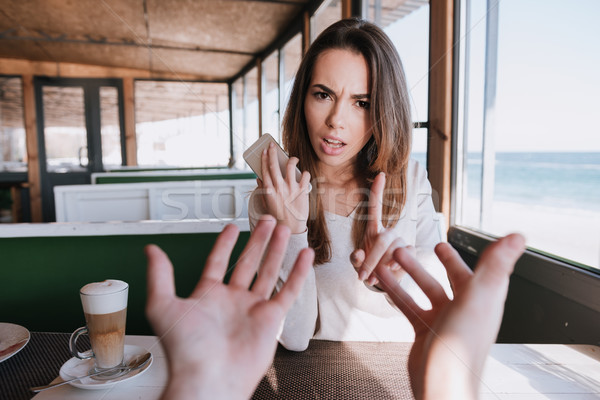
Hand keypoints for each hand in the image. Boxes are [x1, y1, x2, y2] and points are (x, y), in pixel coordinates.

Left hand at [145, 216, 313, 399]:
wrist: (209, 378)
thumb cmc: (185, 350)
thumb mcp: (163, 306)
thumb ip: (159, 276)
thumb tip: (151, 250)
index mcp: (208, 296)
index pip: (218, 262)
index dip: (225, 244)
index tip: (232, 228)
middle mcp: (232, 301)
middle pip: (248, 263)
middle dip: (257, 241)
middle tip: (266, 221)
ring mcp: (253, 309)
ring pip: (268, 272)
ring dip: (276, 250)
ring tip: (283, 230)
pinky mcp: (271, 319)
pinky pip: (288, 291)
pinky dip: (298, 273)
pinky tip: (304, 256)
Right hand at [257, 142, 310, 233]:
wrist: (291, 229)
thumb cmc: (278, 217)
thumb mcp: (266, 204)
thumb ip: (262, 190)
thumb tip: (259, 178)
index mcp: (268, 190)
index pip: (264, 170)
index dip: (263, 158)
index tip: (264, 151)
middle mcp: (279, 187)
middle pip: (274, 165)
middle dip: (272, 153)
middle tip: (272, 146)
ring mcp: (291, 188)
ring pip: (291, 166)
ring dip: (291, 159)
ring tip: (293, 159)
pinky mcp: (303, 191)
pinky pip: (305, 175)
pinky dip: (305, 173)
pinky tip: (304, 174)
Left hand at [350, 172, 407, 286]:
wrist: (383, 282)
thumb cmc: (368, 268)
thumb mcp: (357, 263)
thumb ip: (355, 259)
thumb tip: (358, 254)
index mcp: (373, 230)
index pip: (375, 207)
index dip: (378, 191)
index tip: (381, 174)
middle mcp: (389, 232)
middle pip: (382, 239)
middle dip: (371, 260)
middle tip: (362, 277)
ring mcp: (401, 241)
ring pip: (393, 250)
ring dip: (381, 267)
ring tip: (372, 280)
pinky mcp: (410, 252)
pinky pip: (406, 255)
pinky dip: (397, 265)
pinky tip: (391, 271)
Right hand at [377, 233, 524, 399]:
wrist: (441, 382)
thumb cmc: (461, 345)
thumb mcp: (478, 296)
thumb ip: (495, 265)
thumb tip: (517, 237)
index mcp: (483, 299)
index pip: (481, 270)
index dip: (470, 255)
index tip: (455, 240)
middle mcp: (466, 309)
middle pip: (453, 278)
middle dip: (439, 261)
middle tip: (429, 246)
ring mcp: (444, 320)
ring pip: (427, 289)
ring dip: (412, 271)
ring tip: (396, 255)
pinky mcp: (426, 331)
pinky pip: (410, 305)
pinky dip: (397, 290)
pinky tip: (384, 281)